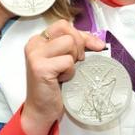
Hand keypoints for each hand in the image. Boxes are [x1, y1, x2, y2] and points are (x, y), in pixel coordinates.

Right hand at [21, 20, 105, 134]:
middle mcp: (35, 44)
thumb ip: (77, 46)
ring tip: (63, 72)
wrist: (42, 110)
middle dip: (78, 47)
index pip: (64, 25)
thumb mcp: (65, 59)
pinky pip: (68, 62)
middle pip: (68, 31)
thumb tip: (99, 43)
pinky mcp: (40, 67)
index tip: (94, 46)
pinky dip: (70, 73)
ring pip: (69, 44)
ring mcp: (35, 55)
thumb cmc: (54, 85)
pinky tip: (60, 80)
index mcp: (39, 40)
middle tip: (73, 63)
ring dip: (72, 61)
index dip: (82, 36)